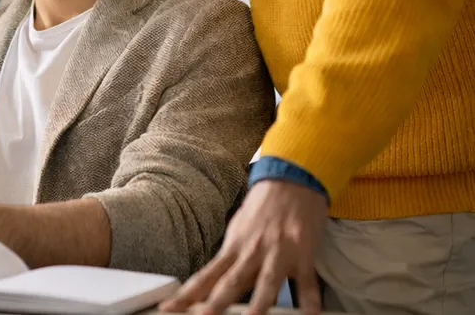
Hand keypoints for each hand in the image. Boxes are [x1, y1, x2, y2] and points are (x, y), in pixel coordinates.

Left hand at [161, 180, 327, 314]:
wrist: (290, 178)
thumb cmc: (263, 207)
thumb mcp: (240, 229)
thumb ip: (231, 258)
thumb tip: (214, 283)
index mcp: (234, 246)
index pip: (206, 275)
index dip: (188, 294)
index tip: (169, 308)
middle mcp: (252, 251)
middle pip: (231, 282)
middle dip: (216, 304)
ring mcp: (278, 252)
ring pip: (266, 283)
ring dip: (259, 305)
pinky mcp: (303, 252)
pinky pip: (307, 283)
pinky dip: (309, 302)